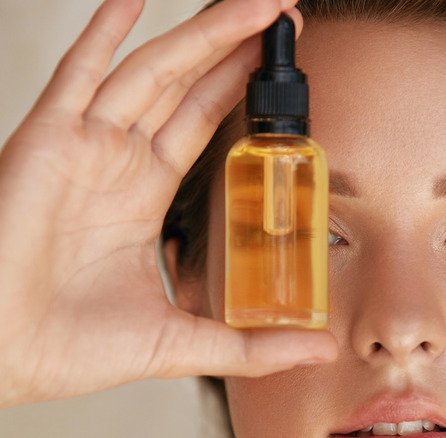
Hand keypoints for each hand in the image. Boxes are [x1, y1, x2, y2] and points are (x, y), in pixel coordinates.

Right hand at [0, 0, 336, 407]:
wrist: (4, 359)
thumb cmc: (72, 347)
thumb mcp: (185, 339)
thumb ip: (252, 343)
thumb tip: (318, 350)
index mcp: (146, 193)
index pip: (204, 121)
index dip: (239, 87)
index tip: (279, 61)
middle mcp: (117, 160)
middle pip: (188, 84)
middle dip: (234, 46)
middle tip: (280, 13)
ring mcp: (84, 145)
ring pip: (152, 71)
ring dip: (201, 33)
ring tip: (251, 3)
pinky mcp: (46, 141)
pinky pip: (78, 74)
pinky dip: (103, 34)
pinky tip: (131, 0)